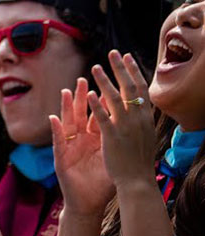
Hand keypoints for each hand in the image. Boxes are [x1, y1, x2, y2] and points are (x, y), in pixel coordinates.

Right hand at [50, 78, 113, 217]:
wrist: (88, 204)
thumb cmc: (102, 185)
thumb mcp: (114, 160)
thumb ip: (121, 144)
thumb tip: (140, 130)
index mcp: (96, 140)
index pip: (99, 116)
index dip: (101, 101)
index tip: (107, 85)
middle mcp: (81, 140)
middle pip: (82, 114)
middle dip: (82, 97)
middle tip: (85, 79)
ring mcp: (70, 147)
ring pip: (68, 123)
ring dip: (66, 108)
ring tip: (66, 92)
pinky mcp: (61, 158)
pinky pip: (58, 141)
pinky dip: (56, 130)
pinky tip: (54, 119)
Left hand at [90, 51, 157, 186]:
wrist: (137, 182)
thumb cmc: (139, 161)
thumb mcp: (144, 136)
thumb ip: (141, 120)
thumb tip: (140, 105)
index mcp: (145, 119)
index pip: (140, 90)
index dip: (133, 72)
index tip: (127, 56)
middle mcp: (138, 120)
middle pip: (129, 89)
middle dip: (120, 69)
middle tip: (113, 53)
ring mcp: (126, 128)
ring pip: (116, 100)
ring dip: (106, 82)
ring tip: (95, 67)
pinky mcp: (113, 138)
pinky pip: (104, 118)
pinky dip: (97, 105)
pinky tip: (89, 94)